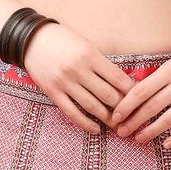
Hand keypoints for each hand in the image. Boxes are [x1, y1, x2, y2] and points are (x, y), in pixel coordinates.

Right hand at [19, 22, 137, 132]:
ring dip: (107, 118)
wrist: (32, 40)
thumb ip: (102, 63)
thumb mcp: (86, 45)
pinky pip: (72, 112)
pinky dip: (86, 124)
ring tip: (117, 125)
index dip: (131, 91)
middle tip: (131, 116)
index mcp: (90, 55)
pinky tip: (96, 129)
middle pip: (108, 95)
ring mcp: (64, 82)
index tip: (139, 99)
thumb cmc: (63, 40)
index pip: (118, 78)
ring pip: (92, 106)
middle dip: (122, 108)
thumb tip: (123, 84)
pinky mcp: (52, 92)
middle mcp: (78, 70)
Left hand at [108, 31, 170, 148]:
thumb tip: (132, 96)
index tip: (115, 116)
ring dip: (151, 132)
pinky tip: (165, 145)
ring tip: (138, 139)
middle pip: (152, 107)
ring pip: (169, 119)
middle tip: (121, 132)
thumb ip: (157, 78)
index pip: (142, 91)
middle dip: (134, 121)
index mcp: (170, 69)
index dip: (126, 106)